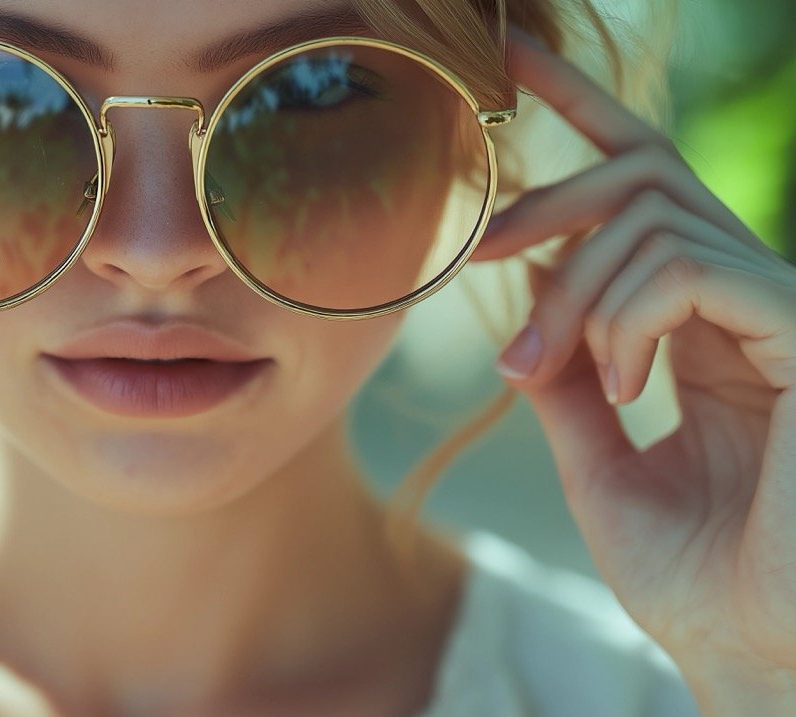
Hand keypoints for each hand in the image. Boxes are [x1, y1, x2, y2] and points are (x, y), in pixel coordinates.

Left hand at [473, 27, 795, 705]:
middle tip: (475, 245)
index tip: (516, 59)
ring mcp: (784, 314)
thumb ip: (566, 375)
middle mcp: (750, 303)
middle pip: (645, 178)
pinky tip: (621, 381)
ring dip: (571, 288)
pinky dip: (628, 315)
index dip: (584, 112)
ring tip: (542, 366)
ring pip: (653, 220)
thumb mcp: (599, 462)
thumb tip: (525, 301)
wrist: (753, 656)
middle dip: (547, 193)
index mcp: (706, 325)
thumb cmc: (692, 578)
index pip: (649, 191)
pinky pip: (692, 267)